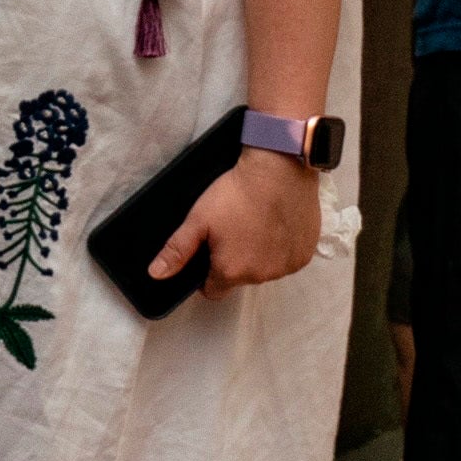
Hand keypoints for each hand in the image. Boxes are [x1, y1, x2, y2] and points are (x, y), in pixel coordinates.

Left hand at [151, 146, 322, 295]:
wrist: (278, 170)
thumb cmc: (236, 194)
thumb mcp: (198, 219)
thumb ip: (177, 250)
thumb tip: (156, 274)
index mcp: (231, 272)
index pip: (213, 291)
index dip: (206, 275)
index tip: (209, 253)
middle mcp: (261, 277)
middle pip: (240, 278)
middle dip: (234, 260)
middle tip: (233, 229)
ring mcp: (286, 267)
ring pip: (265, 269)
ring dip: (259, 254)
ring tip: (255, 223)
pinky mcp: (304, 254)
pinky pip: (287, 259)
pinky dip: (281, 247)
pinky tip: (276, 224)